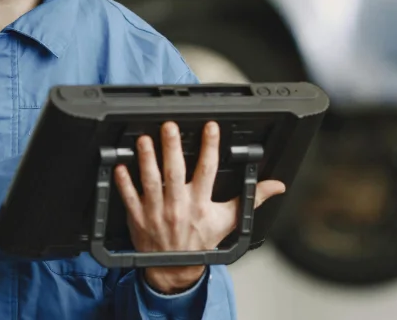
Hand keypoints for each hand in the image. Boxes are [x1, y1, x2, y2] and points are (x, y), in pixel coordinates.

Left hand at [113, 120, 284, 293]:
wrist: (175, 270)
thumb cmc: (201, 242)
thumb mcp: (229, 221)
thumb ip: (252, 200)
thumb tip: (276, 186)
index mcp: (200, 204)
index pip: (207, 170)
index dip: (210, 147)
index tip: (210, 127)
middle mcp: (178, 206)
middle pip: (174, 172)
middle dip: (171, 148)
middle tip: (169, 126)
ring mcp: (156, 212)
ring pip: (150, 181)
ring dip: (147, 160)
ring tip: (145, 140)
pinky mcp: (138, 217)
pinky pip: (129, 197)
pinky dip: (123, 183)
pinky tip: (120, 166)